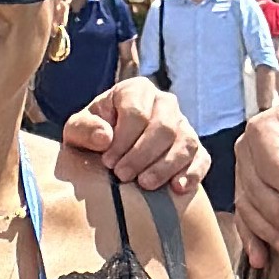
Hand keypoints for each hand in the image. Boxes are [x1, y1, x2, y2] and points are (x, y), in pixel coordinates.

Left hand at [58, 74, 202, 197]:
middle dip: (142, 155)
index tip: (108, 162)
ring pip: (185, 142)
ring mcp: (183, 125)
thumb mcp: (77, 130)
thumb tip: (105, 137)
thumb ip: (84, 129)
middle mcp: (164, 103)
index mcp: (135, 90)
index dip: (123, 140)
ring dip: (165, 166)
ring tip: (145, 185)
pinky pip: (201, 158)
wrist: (108, 154)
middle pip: (164, 127)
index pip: (137, 112)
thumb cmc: (93, 137)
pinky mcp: (195, 149)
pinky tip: (177, 188)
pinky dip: (193, 173)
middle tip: (123, 176)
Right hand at [232, 96, 278, 265]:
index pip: (270, 163)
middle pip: (256, 189)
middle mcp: (245, 149)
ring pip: (248, 207)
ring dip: (268, 232)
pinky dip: (251, 239)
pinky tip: (261, 259)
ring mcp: (243, 172)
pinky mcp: (247, 191)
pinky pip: (243, 217)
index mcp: (264, 127)